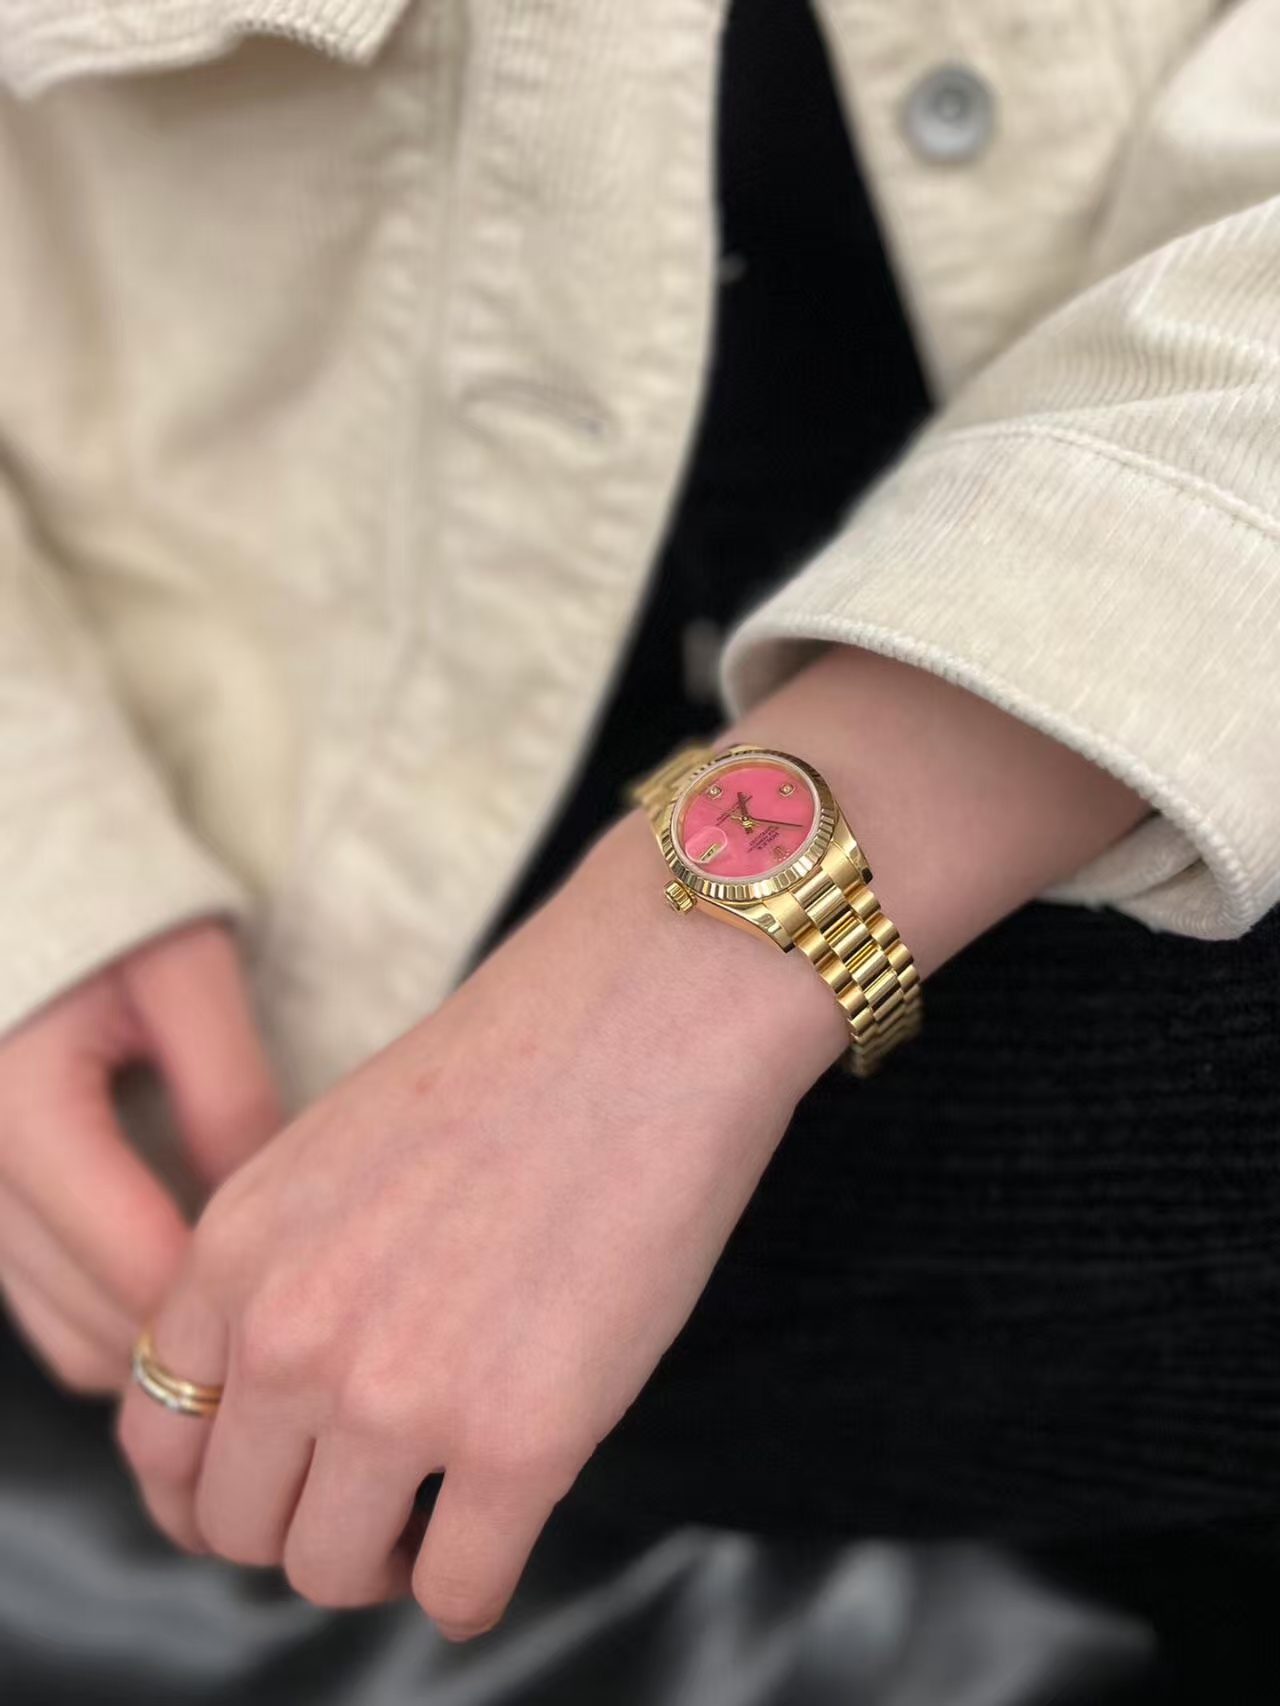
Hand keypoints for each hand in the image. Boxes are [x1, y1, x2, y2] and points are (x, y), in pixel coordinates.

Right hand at [0, 920, 281, 1395]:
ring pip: (58, 1334)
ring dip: (146, 1334)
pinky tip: (179, 1266)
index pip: (133, 1264)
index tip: (307, 1296)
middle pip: (90, 1327)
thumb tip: (274, 1212)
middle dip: (191, 1340)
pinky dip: (105, 1305)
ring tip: (244, 1294)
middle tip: (289, 1308)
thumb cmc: (104, 898)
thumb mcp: (184, 972)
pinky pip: (37, 1298)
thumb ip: (228, 1090)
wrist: (16, 876)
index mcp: (22, 1108)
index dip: (226, 1305)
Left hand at [115, 641, 1150, 1635]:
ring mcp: (400, 1395)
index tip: (275, 1485)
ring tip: (439, 1516)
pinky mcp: (523, 1439)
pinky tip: (504, 1529)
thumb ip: (283, 1272)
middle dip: (299, 1528)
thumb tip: (289, 1397)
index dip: (211, 1484)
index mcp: (234, 1251)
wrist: (651, 1010)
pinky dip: (471, 1586)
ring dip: (383, 1564)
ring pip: (333, 1574)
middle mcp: (290, 1334)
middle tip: (373, 1500)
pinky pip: (460, 1593)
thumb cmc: (518, 1062)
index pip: (155, 1439)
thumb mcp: (334, 1155)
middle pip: (235, 1525)